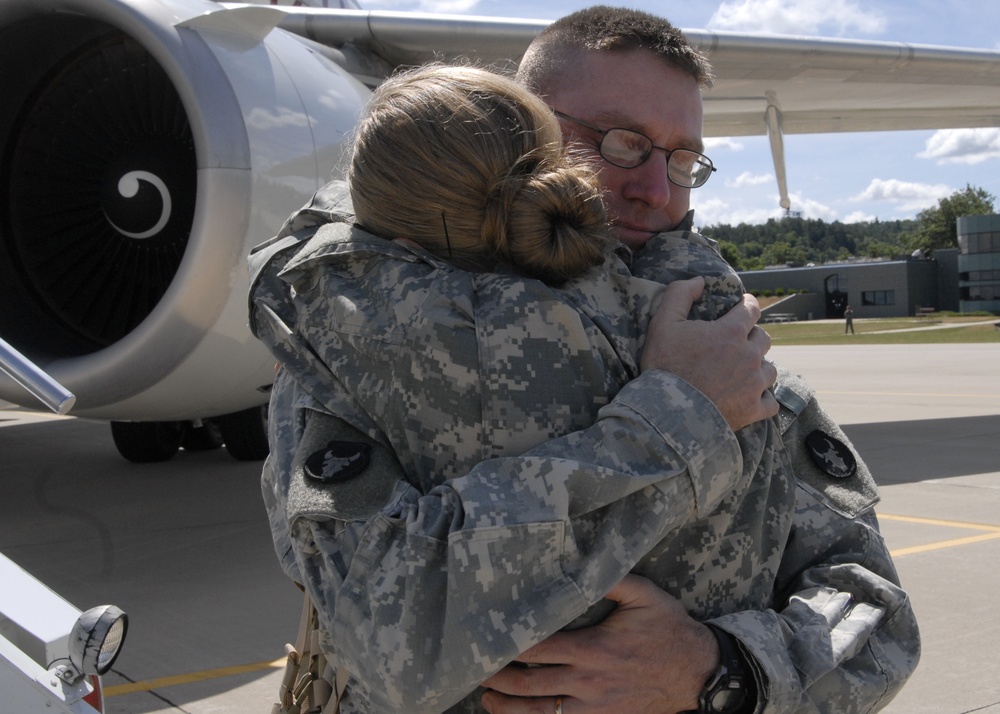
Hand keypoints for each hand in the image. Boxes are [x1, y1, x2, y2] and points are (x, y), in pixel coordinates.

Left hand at [480, 574, 717, 713]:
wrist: (699, 672)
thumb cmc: (669, 629)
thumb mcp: (645, 595)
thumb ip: (612, 579)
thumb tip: (583, 559)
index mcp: (594, 649)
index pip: (538, 649)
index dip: (508, 647)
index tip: (487, 640)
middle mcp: (590, 681)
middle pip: (531, 685)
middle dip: (499, 680)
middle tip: (477, 671)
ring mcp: (596, 706)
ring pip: (542, 713)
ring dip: (510, 709)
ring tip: (488, 699)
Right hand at [641, 277, 777, 430]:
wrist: (668, 414)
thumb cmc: (664, 366)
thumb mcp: (662, 323)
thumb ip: (679, 294)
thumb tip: (699, 281)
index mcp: (731, 331)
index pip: (752, 308)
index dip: (747, 305)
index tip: (740, 308)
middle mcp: (749, 355)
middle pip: (763, 338)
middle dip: (751, 337)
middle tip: (734, 344)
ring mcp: (754, 384)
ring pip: (770, 369)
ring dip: (758, 367)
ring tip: (741, 372)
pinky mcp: (754, 409)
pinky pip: (770, 402)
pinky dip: (762, 398)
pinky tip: (750, 397)